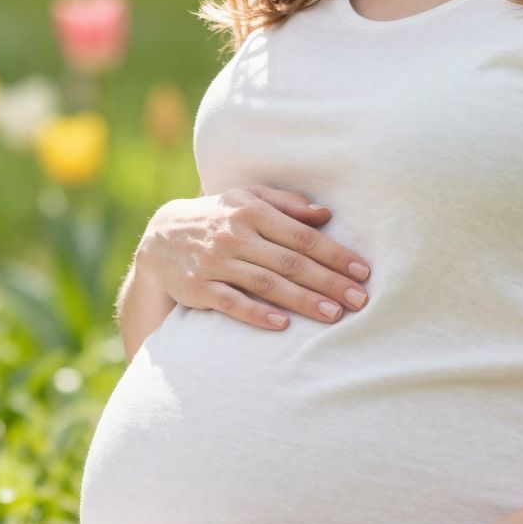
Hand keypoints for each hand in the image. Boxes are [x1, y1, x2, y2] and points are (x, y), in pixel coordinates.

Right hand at [138, 185, 372, 332]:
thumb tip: (325, 214)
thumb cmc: (217, 217)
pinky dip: (257, 314)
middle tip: (359, 300)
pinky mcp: (198, 288)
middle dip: (328, 282)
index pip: (302, 235)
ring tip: (333, 315)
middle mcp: (234, 235)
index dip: (334, 254)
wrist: (160, 240)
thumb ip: (286, 204)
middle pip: (290, 262)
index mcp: (251, 211)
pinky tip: (283, 325)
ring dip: (302, 301)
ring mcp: (215, 262)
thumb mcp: (246, 198)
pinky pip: (232, 303)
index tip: (362, 271)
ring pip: (266, 284)